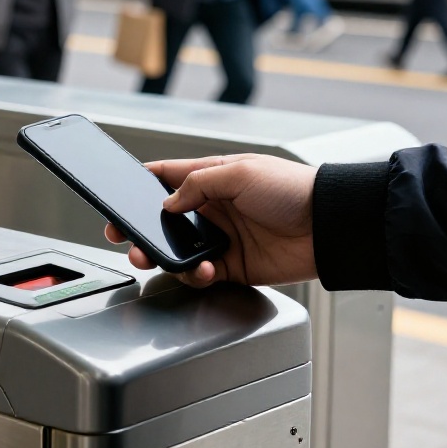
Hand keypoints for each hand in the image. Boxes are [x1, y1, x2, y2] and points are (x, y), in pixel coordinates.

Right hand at [103, 154, 317, 288]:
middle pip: (164, 220)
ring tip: (152, 258)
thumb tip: (167, 202)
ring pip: (178, 250)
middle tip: (122, 236)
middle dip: (140, 229)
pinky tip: (202, 270)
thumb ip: (198, 183)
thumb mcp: (241, 172)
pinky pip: (201, 274)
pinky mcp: (233, 267)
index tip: (117, 195)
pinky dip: (194, 275)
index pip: (167, 178)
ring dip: (162, 256)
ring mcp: (223, 239)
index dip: (140, 186)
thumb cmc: (294, 190)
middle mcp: (214, 209)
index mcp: (213, 178)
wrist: (330, 227)